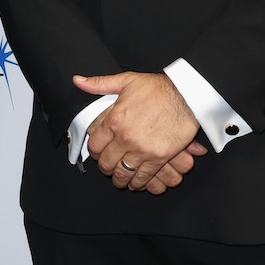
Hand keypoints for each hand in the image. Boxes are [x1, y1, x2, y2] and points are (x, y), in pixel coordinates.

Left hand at [74, 70, 205, 191]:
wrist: (187, 95)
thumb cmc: (158, 88)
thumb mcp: (125, 81)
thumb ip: (99, 84)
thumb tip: (78, 81)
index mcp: (114, 120)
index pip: (94, 145)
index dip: (94, 152)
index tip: (98, 153)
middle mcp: (125, 138)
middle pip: (106, 163)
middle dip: (105, 168)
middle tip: (108, 167)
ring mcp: (141, 150)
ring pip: (122, 173)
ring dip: (119, 179)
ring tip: (120, 179)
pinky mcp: (158, 158)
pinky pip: (143, 177)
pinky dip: (137, 183)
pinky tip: (135, 183)